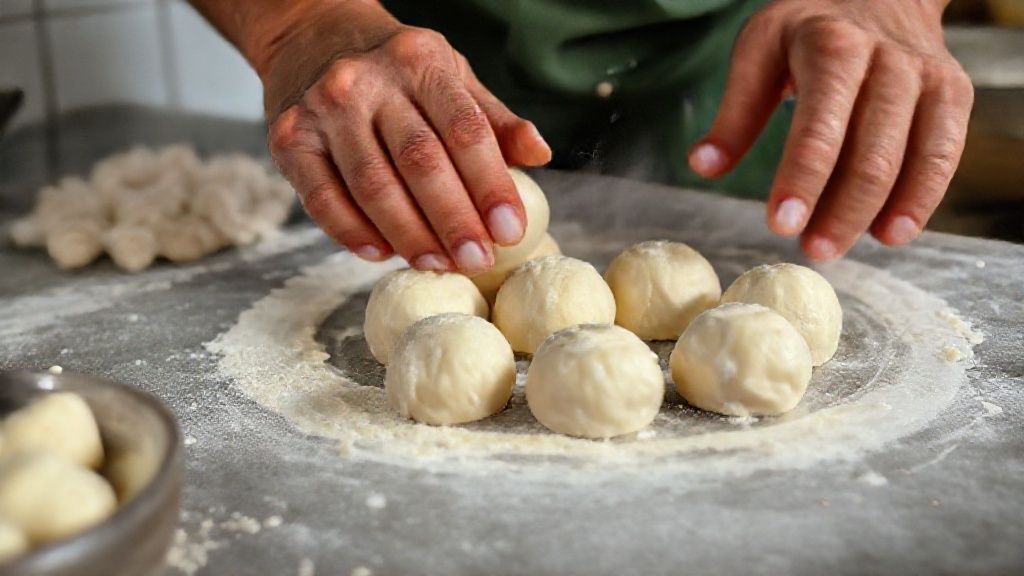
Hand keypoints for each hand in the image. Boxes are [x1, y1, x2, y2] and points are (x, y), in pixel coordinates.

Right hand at [256, 2, 550, 272]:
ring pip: (373, 186)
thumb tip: (540, 154)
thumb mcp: (450, 74)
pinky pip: (322, 198)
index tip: (511, 230)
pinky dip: (353, 232)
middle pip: (420, 162)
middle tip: (478, 262)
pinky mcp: (289, 139)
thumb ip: (492, 118)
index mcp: (420, 62)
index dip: (491, 185)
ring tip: (438, 265)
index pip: (464, 129)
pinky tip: (382, 255)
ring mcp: (323, 110)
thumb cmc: (394, 68)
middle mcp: (367, 81)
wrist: (310, 34)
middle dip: (454, 220)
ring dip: (409, 235)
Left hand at [689, 0, 972, 259]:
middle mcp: (888, 59)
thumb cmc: (808, 31)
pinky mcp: (953, 93)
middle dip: (841, 209)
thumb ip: (736, 111)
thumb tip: (704, 166)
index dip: (802, 178)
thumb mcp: (760, 50)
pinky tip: (890, 233)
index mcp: (832, 46)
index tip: (780, 225)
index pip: (819, 123)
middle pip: (871, 150)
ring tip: (839, 248)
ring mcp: (927, 76)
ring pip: (914, 156)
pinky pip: (946, 154)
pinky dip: (922, 199)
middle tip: (811, 251)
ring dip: (877, 212)